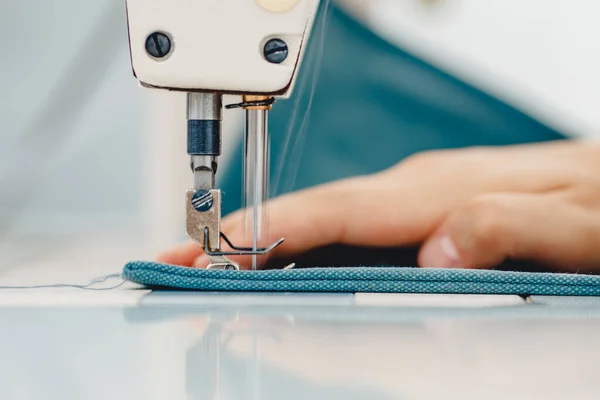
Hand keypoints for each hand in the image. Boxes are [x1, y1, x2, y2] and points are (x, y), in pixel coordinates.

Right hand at [157, 140, 599, 271]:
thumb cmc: (597, 202)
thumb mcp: (577, 222)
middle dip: (244, 237)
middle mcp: (416, 188)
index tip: (220, 249)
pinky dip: (303, 242)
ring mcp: (413, 196)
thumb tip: (435, 248)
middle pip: (314, 213)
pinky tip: (280, 259)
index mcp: (441, 190)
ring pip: (325, 218)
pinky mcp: (416, 207)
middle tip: (183, 259)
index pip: (340, 212)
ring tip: (214, 263)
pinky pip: (347, 226)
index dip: (275, 230)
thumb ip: (508, 226)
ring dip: (265, 240)